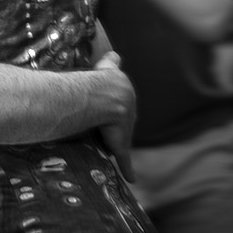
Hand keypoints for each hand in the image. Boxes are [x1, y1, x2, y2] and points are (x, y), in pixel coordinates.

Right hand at [93, 50, 136, 181]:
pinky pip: (124, 160)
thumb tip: (116, 54)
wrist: (106, 96)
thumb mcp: (107, 67)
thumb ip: (111, 61)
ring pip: (122, 137)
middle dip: (118, 122)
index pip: (125, 96)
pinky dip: (128, 170)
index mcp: (125, 93)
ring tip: (109, 145)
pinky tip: (132, 179)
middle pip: (123, 118)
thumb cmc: (101, 80)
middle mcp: (128, 111)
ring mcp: (125, 129)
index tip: (123, 102)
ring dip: (117, 142)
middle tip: (107, 124)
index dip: (122, 100)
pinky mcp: (120, 145)